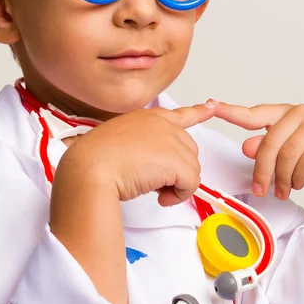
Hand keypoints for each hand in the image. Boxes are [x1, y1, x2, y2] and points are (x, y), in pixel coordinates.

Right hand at [55, 102, 216, 205]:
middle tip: (154, 182)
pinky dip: (179, 195)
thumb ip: (141, 144)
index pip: (181, 114)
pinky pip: (191, 183)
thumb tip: (152, 165)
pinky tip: (161, 197)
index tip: (212, 107)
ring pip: (191, 169)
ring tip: (153, 189)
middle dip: (177, 169)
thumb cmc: (96, 159)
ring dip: (176, 184)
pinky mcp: (176, 161)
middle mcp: (163, 124)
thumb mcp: (119, 142)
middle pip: (188, 151)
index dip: (199, 113)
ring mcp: (171, 140)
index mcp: (148, 118)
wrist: (90, 167)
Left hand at [212, 101, 303, 199]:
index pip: (253, 114)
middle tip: (259, 189)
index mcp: (284, 113)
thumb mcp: (283, 154)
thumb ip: (263, 149)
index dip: (231, 111)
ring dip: (283, 179)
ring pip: (289, 155)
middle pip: (271, 143)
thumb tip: (246, 147)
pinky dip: (300, 178)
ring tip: (284, 189)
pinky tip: (300, 182)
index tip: (211, 106)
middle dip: (263, 170)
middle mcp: (302, 113)